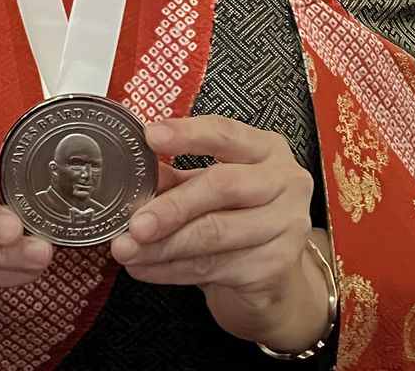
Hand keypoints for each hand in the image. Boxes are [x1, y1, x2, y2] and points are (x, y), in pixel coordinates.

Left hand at [106, 115, 328, 351]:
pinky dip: (171, 270)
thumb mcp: (208, 192)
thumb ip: (176, 179)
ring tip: (128, 250)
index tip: (151, 137)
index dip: (187, 135)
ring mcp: (286, 225)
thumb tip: (134, 175)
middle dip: (172, 206)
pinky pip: (213, 267)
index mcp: (266, 149)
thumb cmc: (240, 221)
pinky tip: (145, 268)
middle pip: (222, 186)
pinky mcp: (276, 266)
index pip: (225, 134)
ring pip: (213, 233)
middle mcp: (285, 181)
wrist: (275, 280)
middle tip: (134, 223)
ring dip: (162, 245)